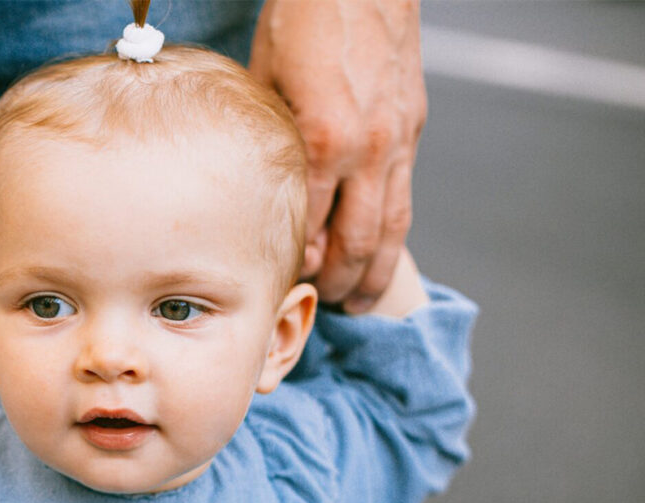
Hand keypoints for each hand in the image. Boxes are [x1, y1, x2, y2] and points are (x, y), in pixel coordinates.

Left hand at [249, 0, 425, 312]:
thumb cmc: (301, 22)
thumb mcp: (265, 83)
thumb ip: (269, 142)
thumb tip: (256, 192)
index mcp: (324, 141)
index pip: (311, 228)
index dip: (298, 264)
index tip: (281, 285)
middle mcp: (368, 148)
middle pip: (357, 240)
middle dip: (340, 283)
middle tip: (325, 308)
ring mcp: (397, 139)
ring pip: (392, 226)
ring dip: (376, 272)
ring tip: (362, 305)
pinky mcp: (412, 126)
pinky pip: (404, 193)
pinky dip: (392, 233)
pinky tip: (379, 252)